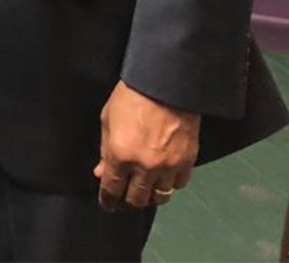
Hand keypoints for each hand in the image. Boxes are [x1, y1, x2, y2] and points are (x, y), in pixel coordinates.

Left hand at [93, 79, 198, 211]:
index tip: (108, 204)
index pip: (112, 189)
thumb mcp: (107, 121)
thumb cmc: (131, 97)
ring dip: (150, 196)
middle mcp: (144, 166)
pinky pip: (179, 184)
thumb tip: (101, 172)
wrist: (165, 85)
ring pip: (159, 196)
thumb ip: (104, 150)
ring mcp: (168, 165)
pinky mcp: (187, 161)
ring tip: (145, 191)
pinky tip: (164, 178)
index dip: (108, 200)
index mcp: (120, 155)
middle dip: (128, 202)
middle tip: (125, 200)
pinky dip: (170, 184)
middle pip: (136, 199)